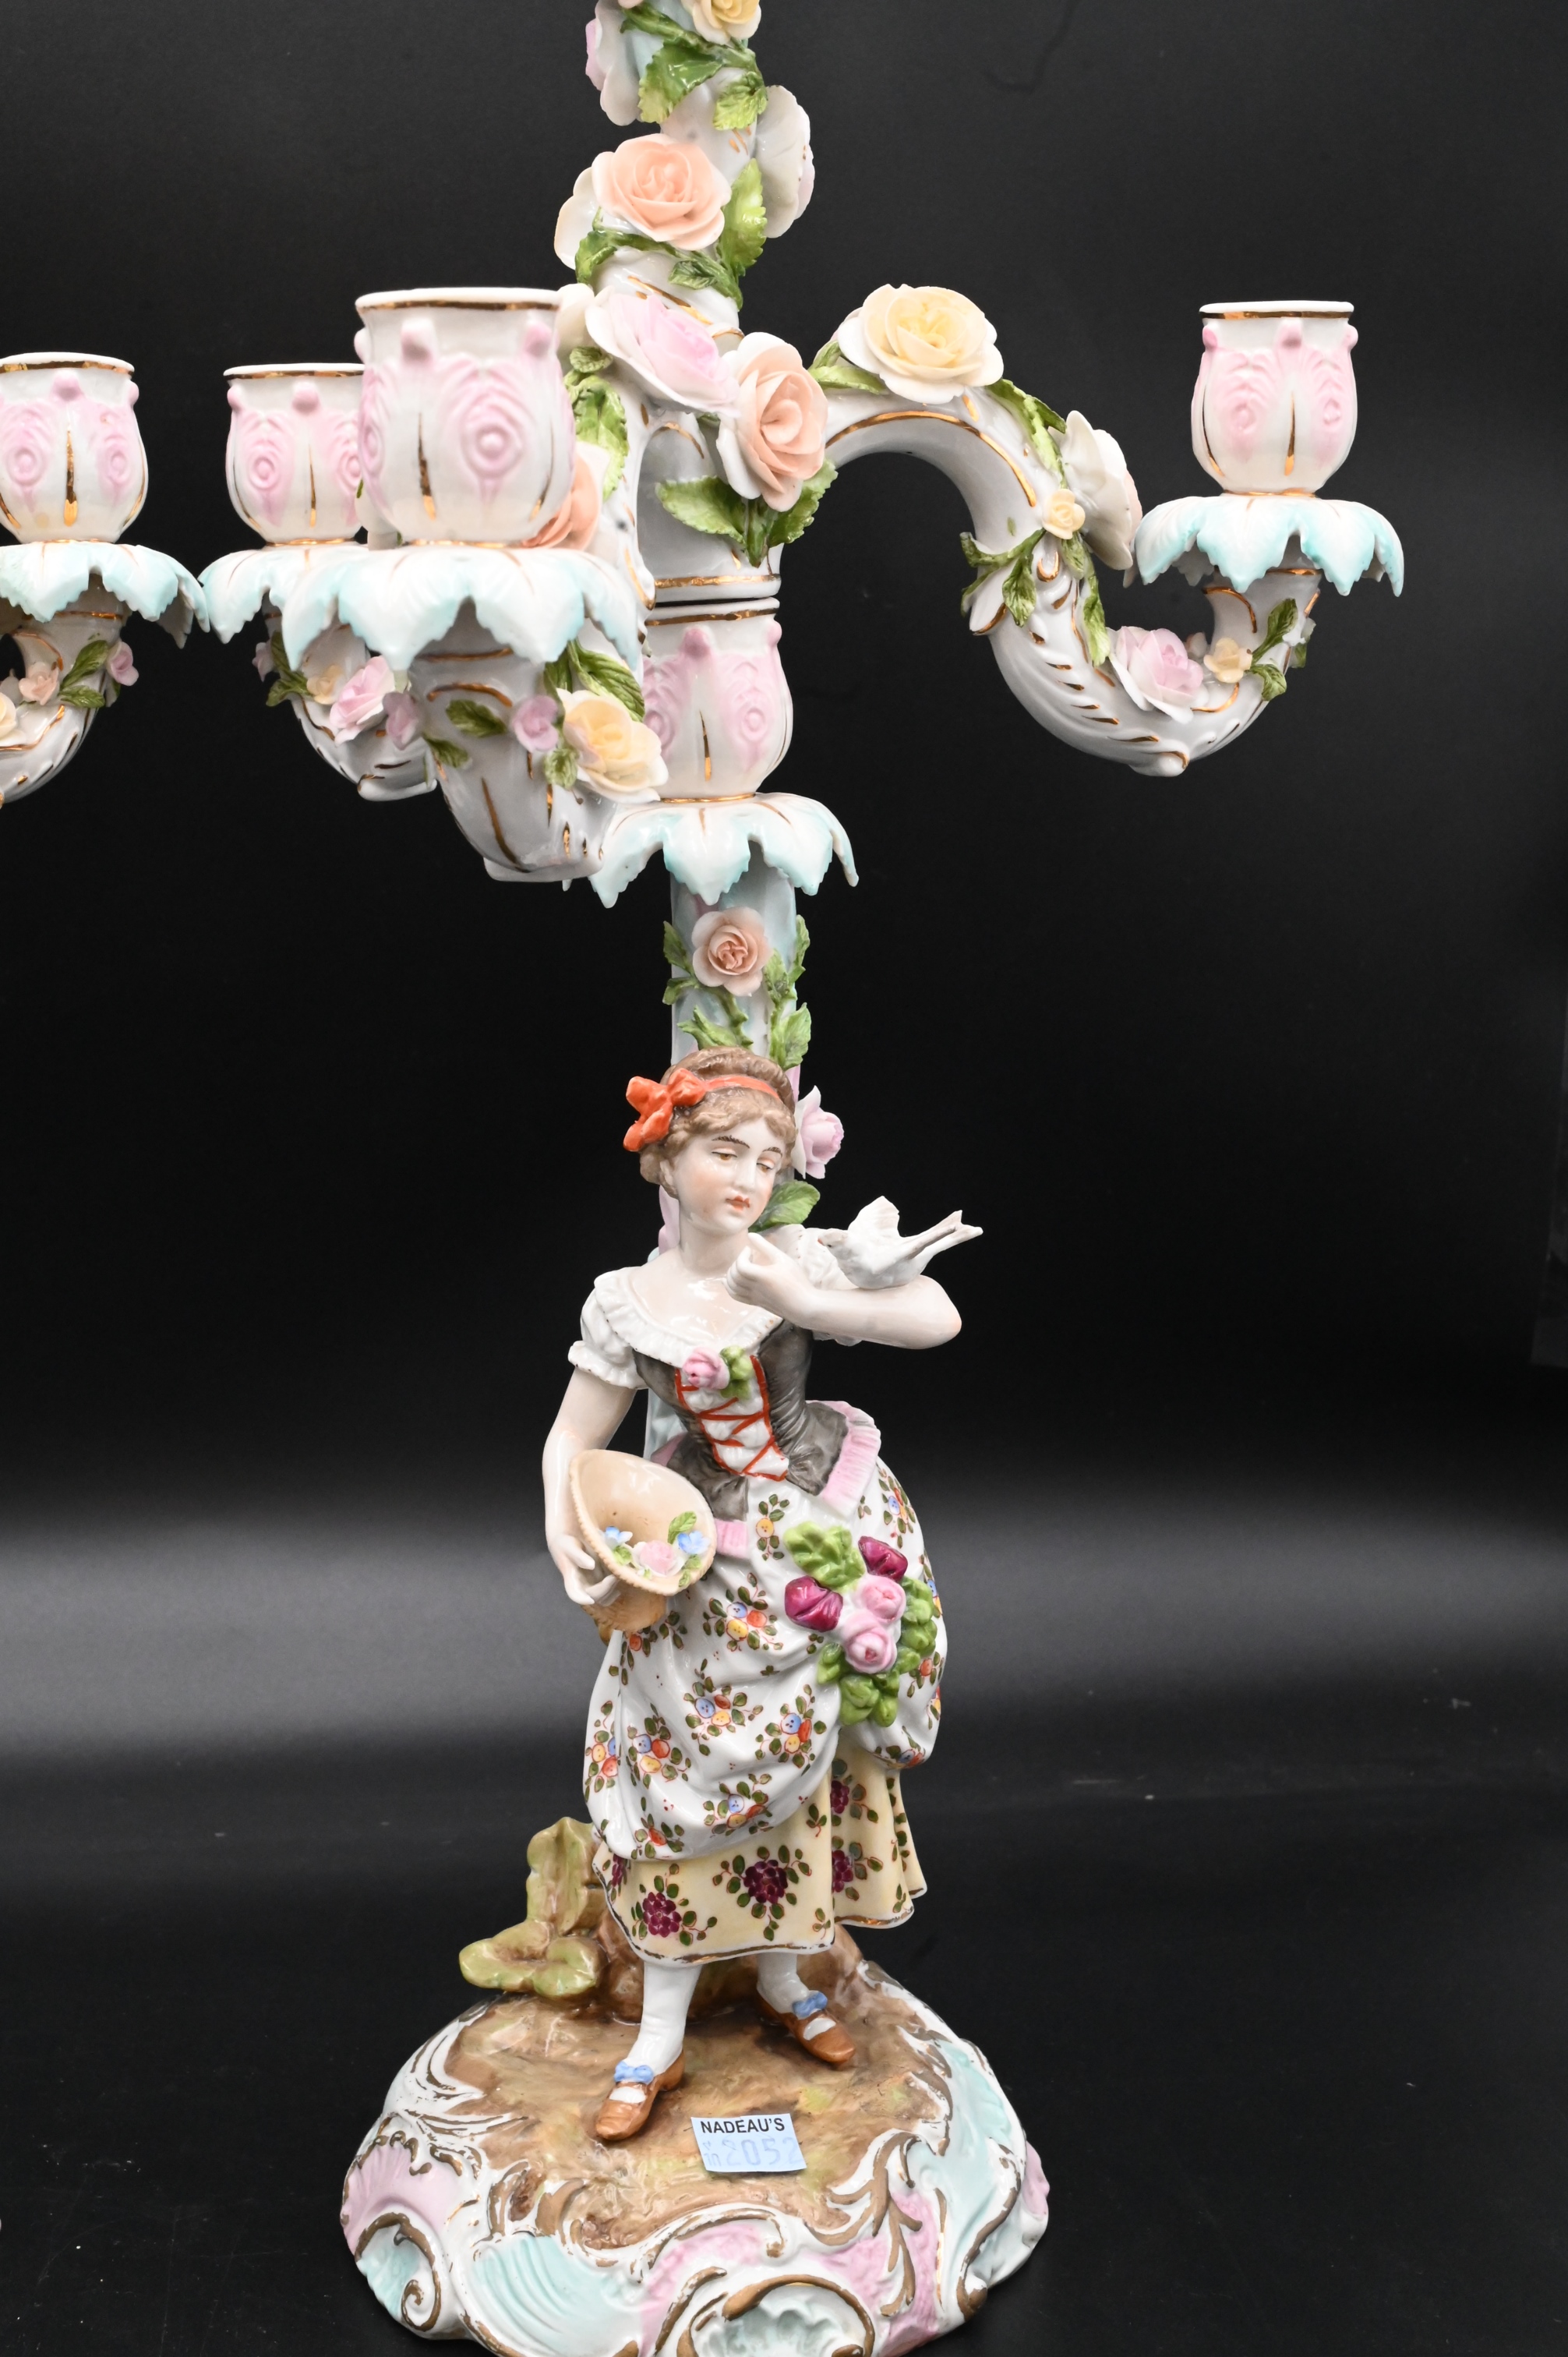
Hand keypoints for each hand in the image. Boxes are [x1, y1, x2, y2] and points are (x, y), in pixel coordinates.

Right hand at [547, 1519, 618, 1609]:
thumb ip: (580, 1557)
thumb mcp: (569, 1547)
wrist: (569, 1541)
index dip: (581, 1599)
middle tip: (614, 1576)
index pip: (574, 1594)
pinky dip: (615, 1588)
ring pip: (603, 1598)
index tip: (590, 1599)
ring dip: (612, 1590)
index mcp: (571, 1578)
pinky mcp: (600, 1582)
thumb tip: (591, 1565)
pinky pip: (609, 1593)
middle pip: (594, 1597)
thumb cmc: (566, 1544)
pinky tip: (619, 1577)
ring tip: (618, 1575)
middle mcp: (581, 1586)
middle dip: (605, 1589)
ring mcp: (591, 1585)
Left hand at [724, 1234, 813, 1319]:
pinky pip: (735, 1296)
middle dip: (736, 1263)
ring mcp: (754, 1297)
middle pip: (734, 1275)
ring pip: (732, 1287)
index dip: (742, 1255)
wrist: (804, 1305)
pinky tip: (727, 1281)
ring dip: (731, 1274)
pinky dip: (729, 1287)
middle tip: (747, 1257)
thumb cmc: (797, 1281)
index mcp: (762, 1276)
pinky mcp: (755, 1303)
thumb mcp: (783, 1259)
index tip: (750, 1250)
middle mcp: (755, 1288)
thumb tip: (750, 1234)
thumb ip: (765, 1247)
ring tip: (740, 1266)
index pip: (741, 1266)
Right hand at [816, 1197, 982, 1289]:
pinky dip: (948, 1232)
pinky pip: (937, 1242)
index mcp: (900, 1254)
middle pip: (938, 1243)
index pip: (922, 1243)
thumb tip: (827, 1237)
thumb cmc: (854, 1263)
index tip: (954, 1226)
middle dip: (953, 1235)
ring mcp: (918, 1255)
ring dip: (957, 1234)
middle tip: (972, 1227)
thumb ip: (836, 1242)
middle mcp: (914, 1257)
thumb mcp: (845, 1252)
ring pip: (941, 1244)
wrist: (863, 1279)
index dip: (937, 1234)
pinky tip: (960, 1223)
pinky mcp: (918, 1253)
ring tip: (975, 1228)